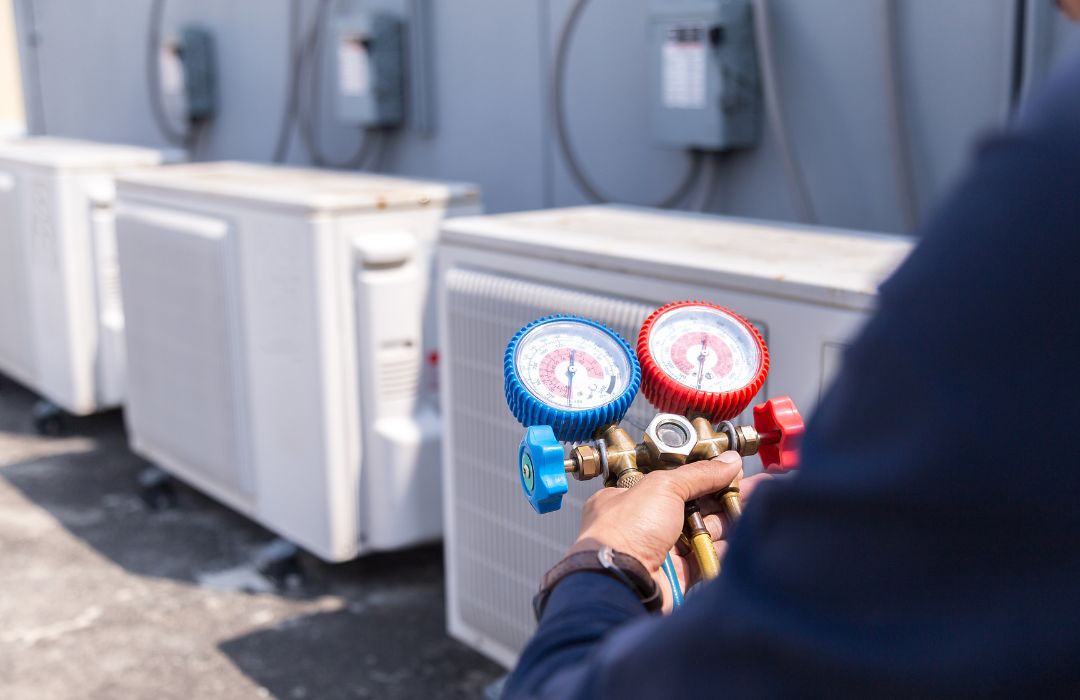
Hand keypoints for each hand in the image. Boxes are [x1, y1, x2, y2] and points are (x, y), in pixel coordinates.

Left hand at [568, 453, 773, 610]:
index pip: (672, 481)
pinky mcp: (677, 577)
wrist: (621, 582)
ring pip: (701, 533)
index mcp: (629, 499)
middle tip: (751, 487)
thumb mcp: (663, 486)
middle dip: (722, 496)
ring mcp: (660, 551)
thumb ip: (699, 474)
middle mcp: (643, 525)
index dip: (701, 475)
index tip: (727, 470)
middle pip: (691, 506)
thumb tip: (728, 461)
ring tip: (754, 507)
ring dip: (727, 521)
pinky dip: (722, 549)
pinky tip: (743, 535)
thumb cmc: (625, 532)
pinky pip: (705, 559)